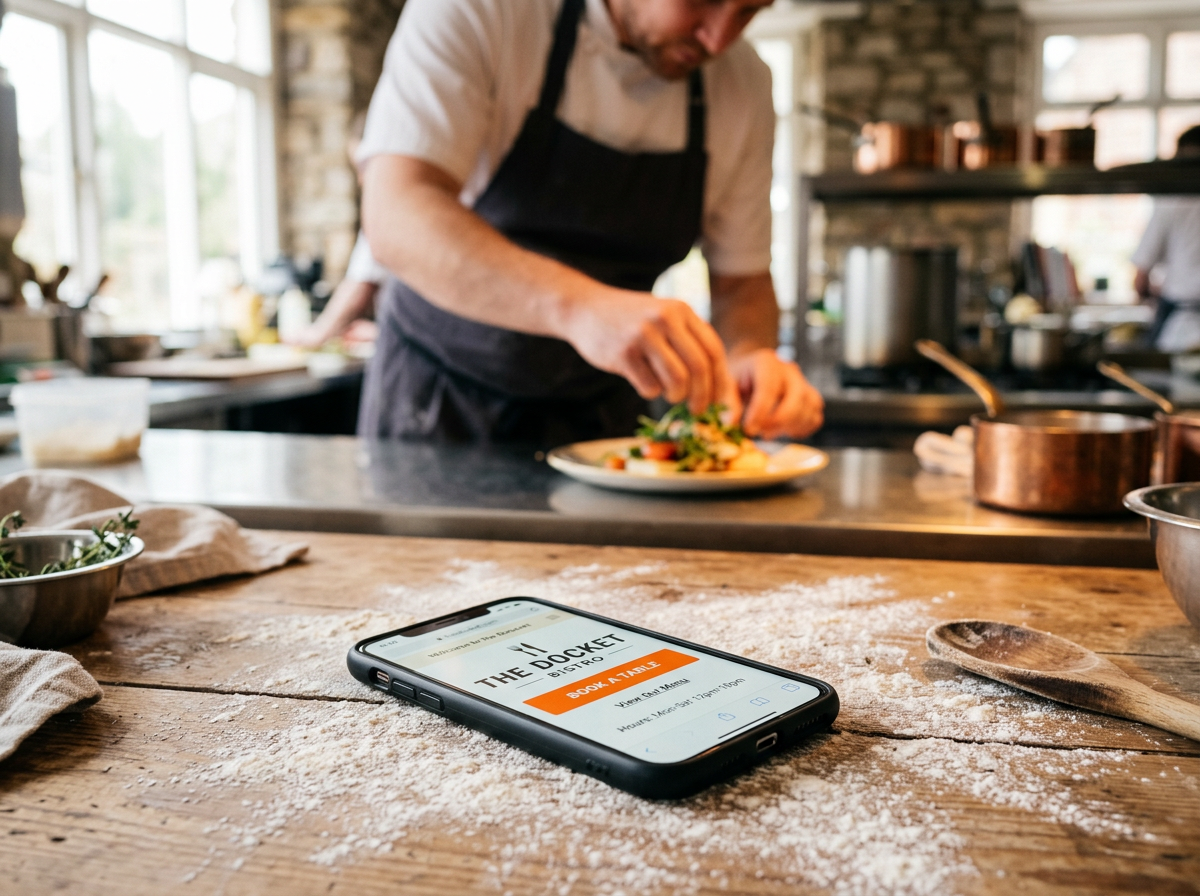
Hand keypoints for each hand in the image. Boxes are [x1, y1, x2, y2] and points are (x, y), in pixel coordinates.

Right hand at [563, 290, 740, 417]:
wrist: (585, 309)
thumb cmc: (630, 320)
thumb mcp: (663, 315)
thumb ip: (688, 338)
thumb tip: (717, 382)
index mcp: (681, 311)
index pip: (713, 350)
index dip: (720, 380)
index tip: (719, 400)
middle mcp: (665, 320)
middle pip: (699, 368)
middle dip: (702, 396)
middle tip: (698, 410)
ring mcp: (643, 336)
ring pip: (677, 380)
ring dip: (676, 396)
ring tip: (670, 394)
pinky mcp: (623, 354)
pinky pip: (650, 387)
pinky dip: (651, 393)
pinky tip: (645, 383)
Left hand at [731, 348, 823, 438]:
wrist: (751, 369)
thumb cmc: (738, 377)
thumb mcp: (727, 385)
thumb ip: (729, 402)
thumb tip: (729, 423)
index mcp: (767, 362)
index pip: (769, 388)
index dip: (760, 412)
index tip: (749, 429)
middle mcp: (789, 370)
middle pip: (797, 396)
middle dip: (779, 420)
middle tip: (761, 433)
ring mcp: (803, 382)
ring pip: (811, 406)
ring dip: (791, 426)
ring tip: (769, 432)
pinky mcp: (810, 397)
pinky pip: (816, 416)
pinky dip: (803, 428)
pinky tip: (783, 431)